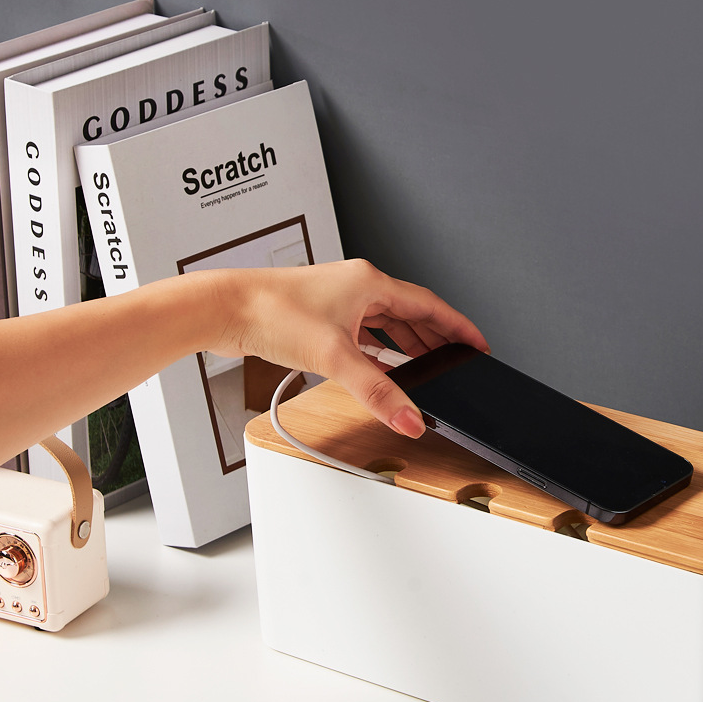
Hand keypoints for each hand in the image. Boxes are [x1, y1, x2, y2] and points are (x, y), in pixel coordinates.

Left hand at [207, 259, 488, 437]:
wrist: (224, 309)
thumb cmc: (270, 312)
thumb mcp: (335, 357)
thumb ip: (377, 392)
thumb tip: (410, 418)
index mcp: (370, 283)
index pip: (430, 305)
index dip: (458, 326)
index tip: (478, 343)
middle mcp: (357, 287)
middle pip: (411, 315)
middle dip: (436, 340)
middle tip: (456, 361)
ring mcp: (338, 301)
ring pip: (386, 324)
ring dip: (407, 347)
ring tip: (426, 368)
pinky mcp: (320, 318)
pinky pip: (364, 334)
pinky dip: (379, 352)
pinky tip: (381, 369)